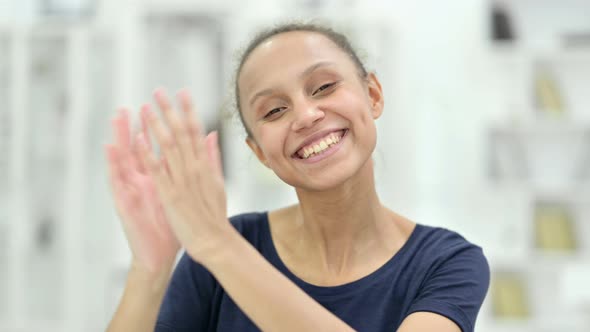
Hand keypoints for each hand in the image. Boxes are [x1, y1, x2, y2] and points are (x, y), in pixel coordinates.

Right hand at [105, 107, 179, 276]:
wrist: (159, 256)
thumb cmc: (170, 227)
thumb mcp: (180, 196)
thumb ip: (185, 174)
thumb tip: (196, 156)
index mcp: (158, 179)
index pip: (158, 149)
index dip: (160, 128)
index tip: (164, 106)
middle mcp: (142, 182)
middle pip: (139, 149)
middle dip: (137, 126)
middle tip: (135, 104)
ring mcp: (131, 191)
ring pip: (124, 160)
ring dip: (121, 137)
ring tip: (118, 116)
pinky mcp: (124, 203)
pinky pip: (117, 181)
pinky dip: (114, 163)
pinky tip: (110, 147)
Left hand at [136, 89, 229, 263]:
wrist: (215, 241)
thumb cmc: (215, 214)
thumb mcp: (218, 182)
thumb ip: (212, 157)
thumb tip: (212, 134)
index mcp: (205, 165)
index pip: (196, 131)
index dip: (189, 110)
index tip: (182, 92)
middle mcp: (194, 168)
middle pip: (181, 133)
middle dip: (169, 111)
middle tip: (159, 91)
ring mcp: (182, 181)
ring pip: (168, 147)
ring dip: (156, 125)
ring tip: (145, 107)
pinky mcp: (170, 195)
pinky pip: (157, 171)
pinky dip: (148, 154)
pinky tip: (138, 139)